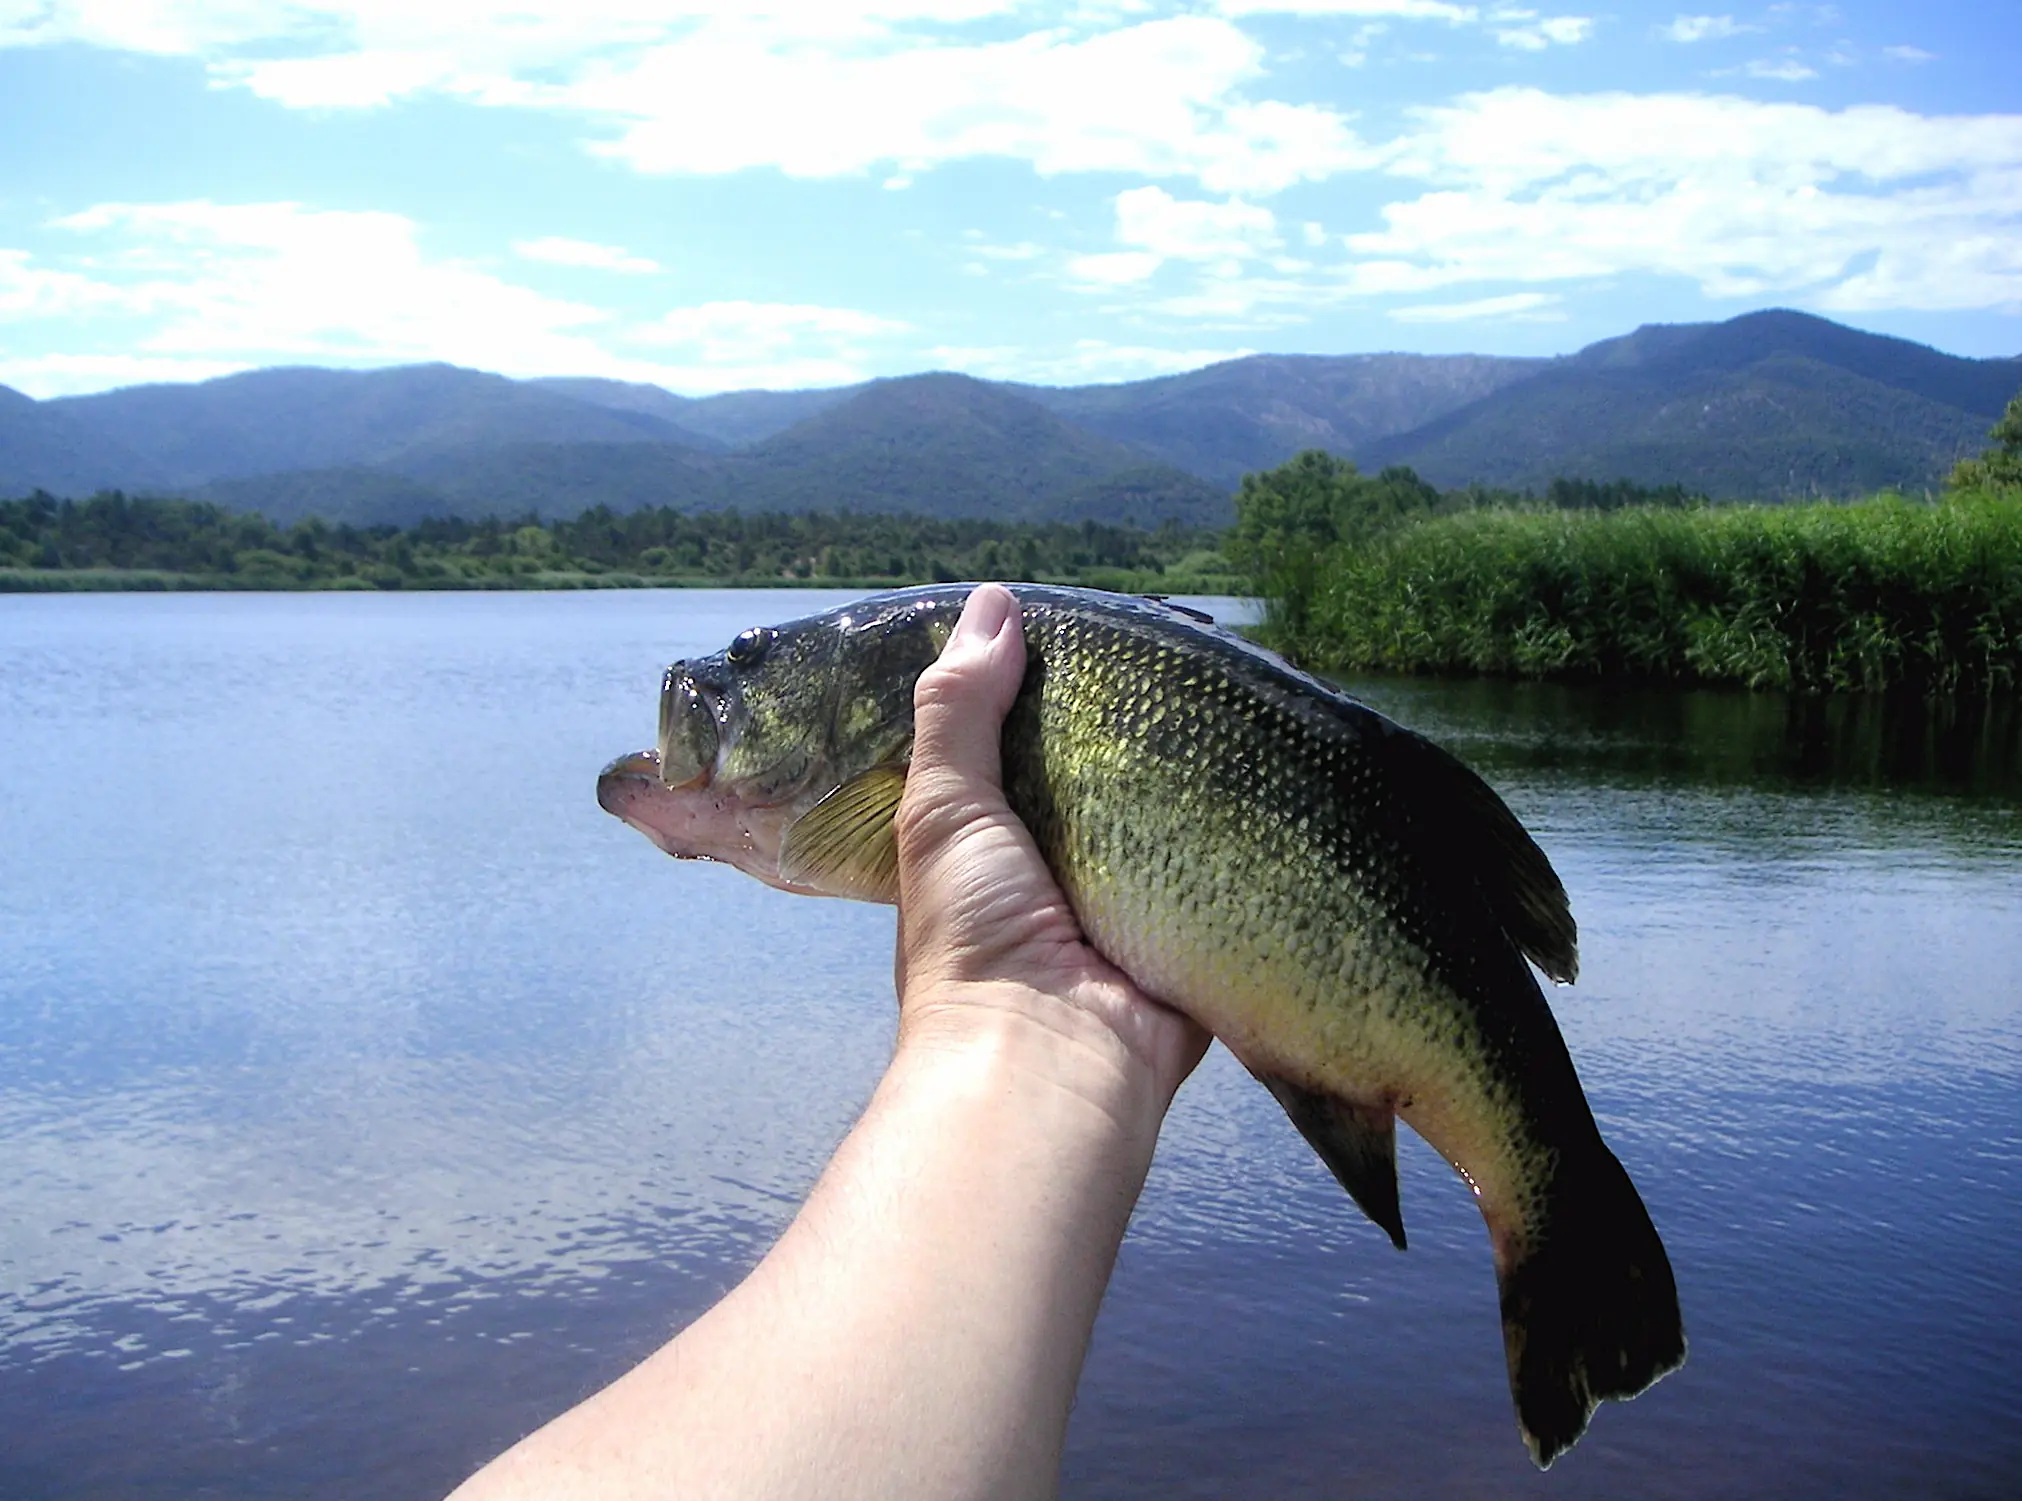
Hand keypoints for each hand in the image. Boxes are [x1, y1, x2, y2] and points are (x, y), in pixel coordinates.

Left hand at [892, 583, 1209, 1108]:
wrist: (1050, 1061)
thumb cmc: (976, 934)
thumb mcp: (943, 805)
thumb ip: (958, 707)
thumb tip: (995, 604)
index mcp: (992, 833)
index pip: (1022, 739)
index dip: (1047, 686)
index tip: (1087, 623)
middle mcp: (1059, 858)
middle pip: (1100, 765)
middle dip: (1129, 716)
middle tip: (1180, 641)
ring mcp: (1128, 891)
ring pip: (1164, 802)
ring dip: (1190, 759)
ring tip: (1234, 675)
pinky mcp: (1191, 919)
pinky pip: (1220, 853)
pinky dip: (1237, 815)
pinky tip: (1271, 748)